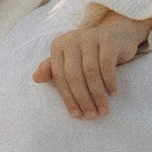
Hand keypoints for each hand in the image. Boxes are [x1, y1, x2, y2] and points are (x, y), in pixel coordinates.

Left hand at [32, 16, 151, 118]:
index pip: (59, 76)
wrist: (116, 36)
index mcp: (58, 46)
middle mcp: (72, 39)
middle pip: (74, 75)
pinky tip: (112, 94)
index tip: (76, 115)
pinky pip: (107, 65)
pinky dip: (109, 82)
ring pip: (91, 72)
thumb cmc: (89, 54)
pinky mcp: (108, 39)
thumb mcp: (69, 60)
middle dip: (83, 99)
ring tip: (103, 110)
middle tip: (92, 116)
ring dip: (98, 95)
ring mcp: (90, 37)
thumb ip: (52, 69)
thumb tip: (35, 78)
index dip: (67, 97)